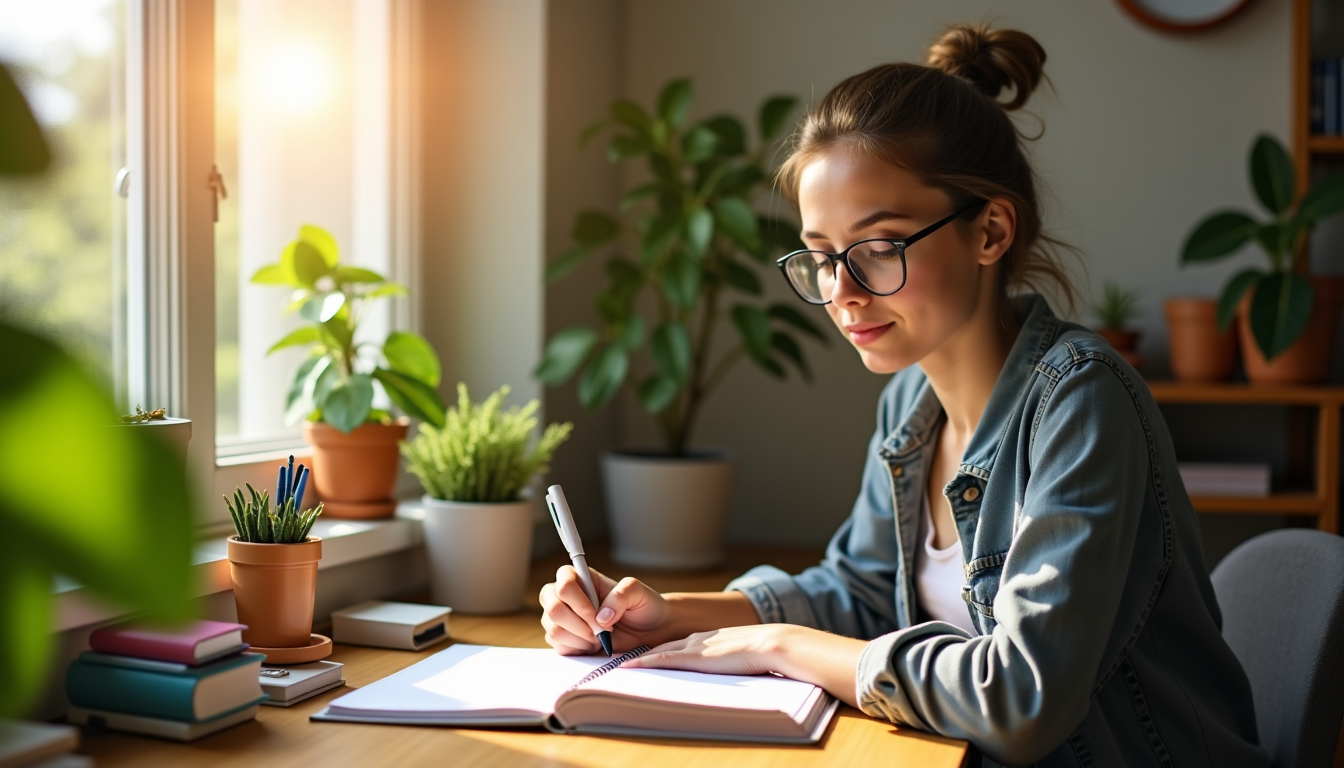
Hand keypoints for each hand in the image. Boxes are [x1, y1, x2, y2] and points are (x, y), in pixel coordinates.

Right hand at [539, 566, 671, 654]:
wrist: (650, 630)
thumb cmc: (643, 605)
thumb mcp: (638, 592)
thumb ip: (621, 595)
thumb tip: (601, 617)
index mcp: (582, 578)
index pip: (563, 582)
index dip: (578, 602)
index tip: (598, 615)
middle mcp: (567, 596)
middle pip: (552, 607)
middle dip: (578, 624)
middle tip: (600, 631)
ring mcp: (563, 618)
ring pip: (552, 629)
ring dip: (579, 638)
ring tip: (598, 637)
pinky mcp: (565, 639)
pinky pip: (558, 646)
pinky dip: (577, 648)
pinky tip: (593, 645)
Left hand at [620, 624, 793, 675]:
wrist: (770, 643)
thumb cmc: (762, 653)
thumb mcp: (740, 654)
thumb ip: (728, 660)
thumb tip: (728, 669)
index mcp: (707, 639)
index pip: (674, 646)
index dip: (656, 651)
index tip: (640, 656)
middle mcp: (696, 639)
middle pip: (660, 646)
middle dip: (640, 652)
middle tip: (619, 657)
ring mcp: (694, 646)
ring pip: (657, 652)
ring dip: (637, 659)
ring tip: (617, 664)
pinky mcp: (695, 657)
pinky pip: (663, 660)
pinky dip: (644, 663)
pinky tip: (630, 667)